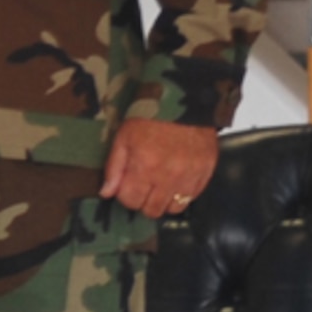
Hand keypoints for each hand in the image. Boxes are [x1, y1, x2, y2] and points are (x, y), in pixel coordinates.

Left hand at [101, 120, 218, 216]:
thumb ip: (114, 167)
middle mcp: (168, 176)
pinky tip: (177, 178)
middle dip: (144, 201)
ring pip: (174, 208)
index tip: (128, 184)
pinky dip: (183, 193)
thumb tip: (106, 193)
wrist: (185, 100)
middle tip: (144, 185)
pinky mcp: (205, 172)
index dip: (126, 194)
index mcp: (145, 166)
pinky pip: (193, 197)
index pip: (131, 201)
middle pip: (152, 210)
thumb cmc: (152, 116)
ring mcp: (189, 176)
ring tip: (162, 184)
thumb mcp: (124, 136)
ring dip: (165, 200)